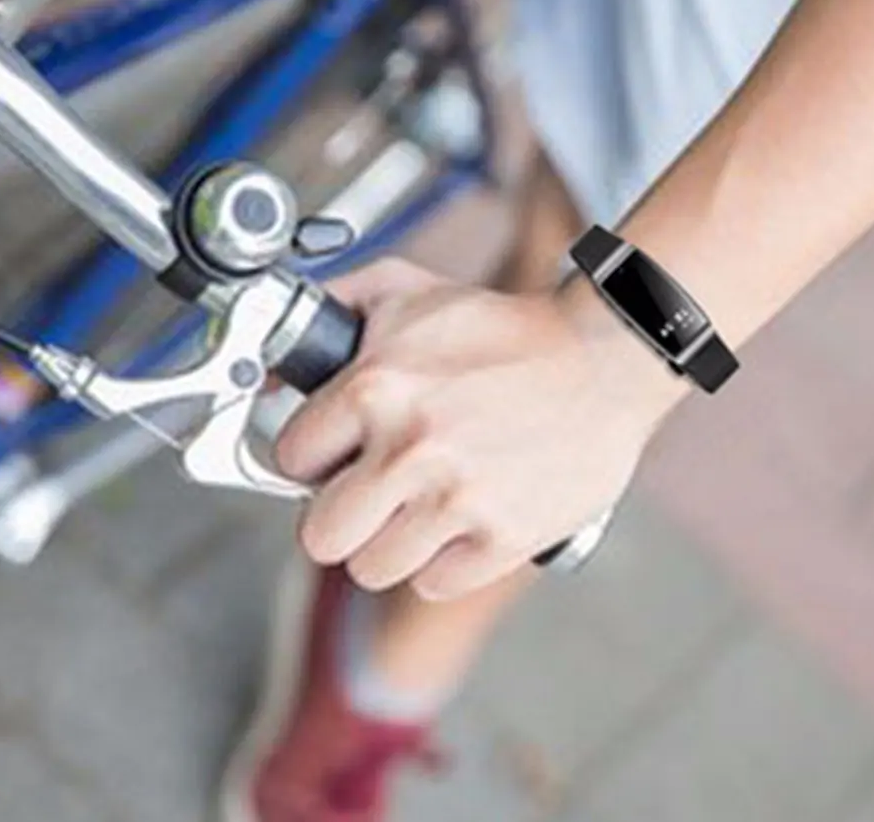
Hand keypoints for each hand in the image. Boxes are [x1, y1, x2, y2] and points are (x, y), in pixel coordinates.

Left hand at [277, 260, 683, 599]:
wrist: (601, 357)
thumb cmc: (501, 328)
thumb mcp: (406, 289)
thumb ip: (329, 308)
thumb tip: (272, 364)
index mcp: (376, 388)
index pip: (289, 458)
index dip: (308, 456)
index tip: (332, 454)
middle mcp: (411, 449)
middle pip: (320, 535)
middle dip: (337, 515)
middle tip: (367, 493)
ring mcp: (459, 500)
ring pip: (371, 568)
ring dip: (389, 541)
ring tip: (419, 505)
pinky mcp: (504, 538)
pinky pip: (434, 582)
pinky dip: (444, 560)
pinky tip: (462, 519)